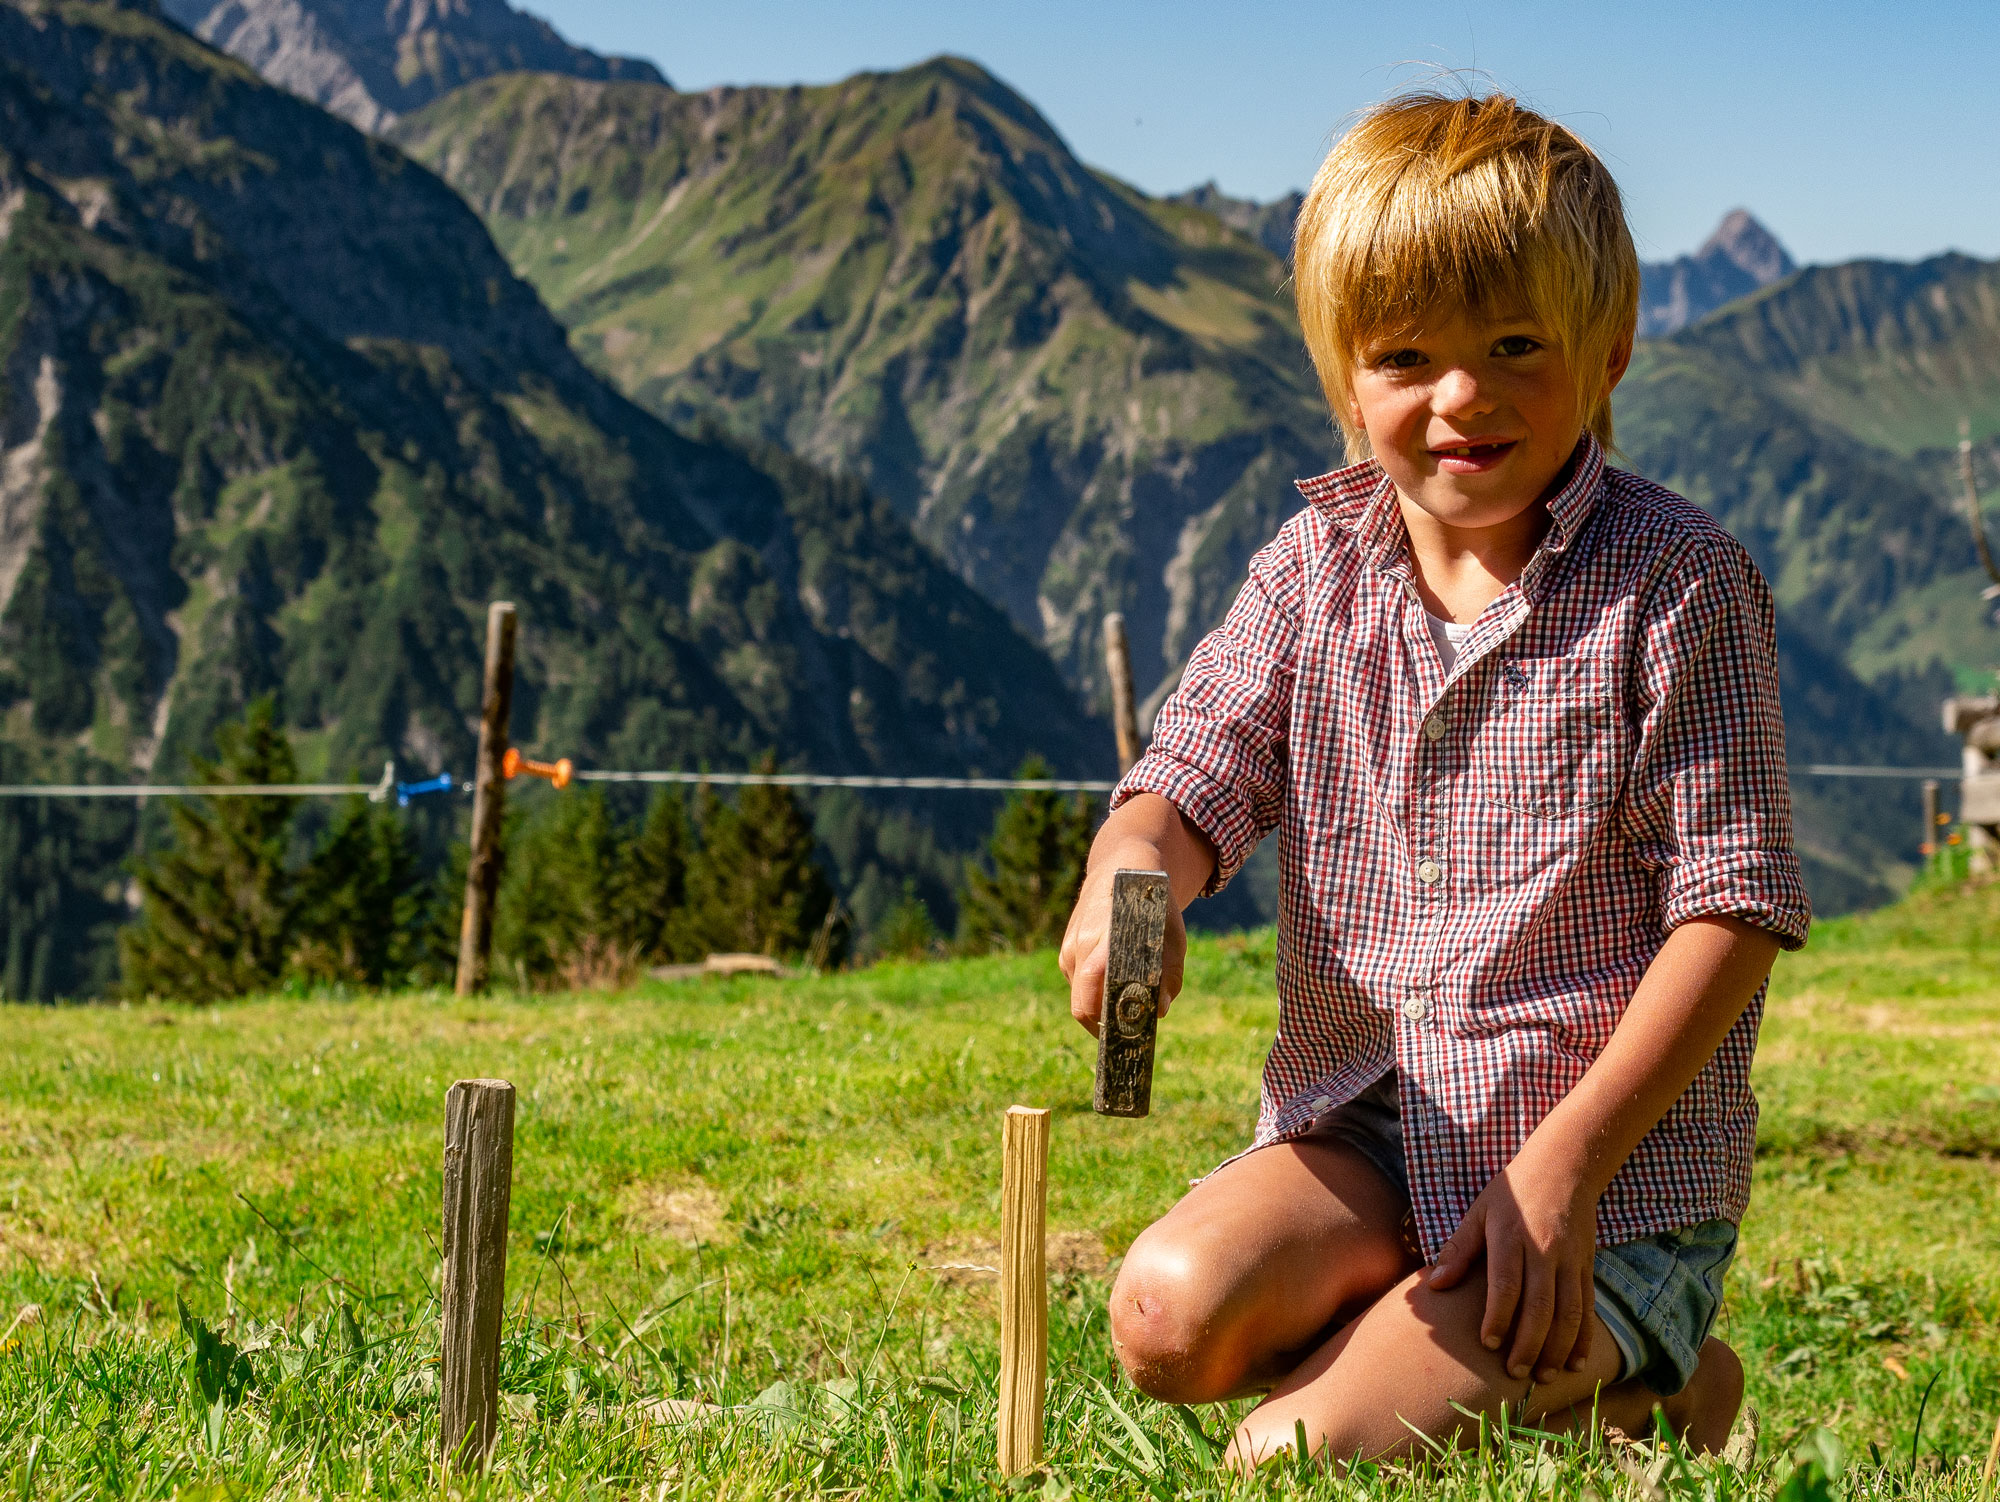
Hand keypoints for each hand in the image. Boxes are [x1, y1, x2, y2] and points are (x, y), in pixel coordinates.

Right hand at [1057, 846, 1186, 1037]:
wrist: (1123, 868)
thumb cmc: (1152, 906)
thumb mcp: (1172, 937)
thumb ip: (1168, 975)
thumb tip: (1159, 1012)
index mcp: (1105, 939)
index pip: (1093, 991)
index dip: (1106, 1022)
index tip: (1126, 1039)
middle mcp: (1080, 945)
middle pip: (1083, 1006)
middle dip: (1104, 1027)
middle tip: (1128, 1040)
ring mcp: (1069, 950)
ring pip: (1080, 999)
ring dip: (1100, 1011)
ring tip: (1126, 1017)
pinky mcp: (1066, 954)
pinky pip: (1078, 987)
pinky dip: (1095, 996)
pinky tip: (1116, 992)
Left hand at [1426, 1145, 1599, 1384]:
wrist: (1564, 1168)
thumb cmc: (1512, 1193)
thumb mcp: (1479, 1212)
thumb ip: (1458, 1250)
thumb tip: (1434, 1286)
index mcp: (1511, 1235)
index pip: (1507, 1283)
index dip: (1498, 1315)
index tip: (1488, 1343)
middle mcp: (1544, 1250)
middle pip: (1541, 1304)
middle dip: (1529, 1344)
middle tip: (1515, 1373)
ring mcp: (1570, 1259)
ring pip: (1569, 1311)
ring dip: (1559, 1348)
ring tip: (1544, 1376)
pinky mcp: (1587, 1265)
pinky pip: (1588, 1307)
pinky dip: (1584, 1337)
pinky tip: (1577, 1363)